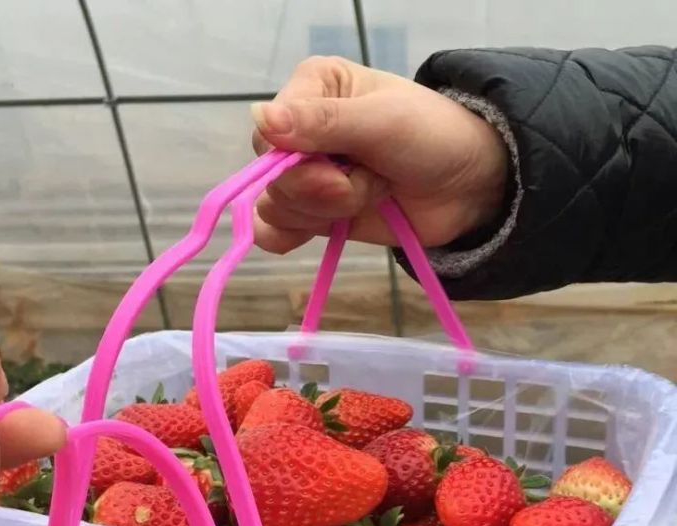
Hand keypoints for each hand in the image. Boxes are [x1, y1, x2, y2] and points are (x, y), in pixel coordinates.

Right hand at [250, 57, 509, 252]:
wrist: (467, 186)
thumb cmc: (432, 137)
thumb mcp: (380, 123)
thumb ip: (322, 122)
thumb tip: (259, 118)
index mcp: (310, 90)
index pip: (268, 134)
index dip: (299, 163)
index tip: (345, 165)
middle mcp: (298, 131)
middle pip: (271, 178)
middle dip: (324, 191)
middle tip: (371, 181)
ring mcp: (303, 176)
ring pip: (275, 209)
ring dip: (328, 211)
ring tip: (371, 192)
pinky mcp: (310, 213)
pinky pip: (272, 234)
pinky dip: (296, 235)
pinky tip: (329, 226)